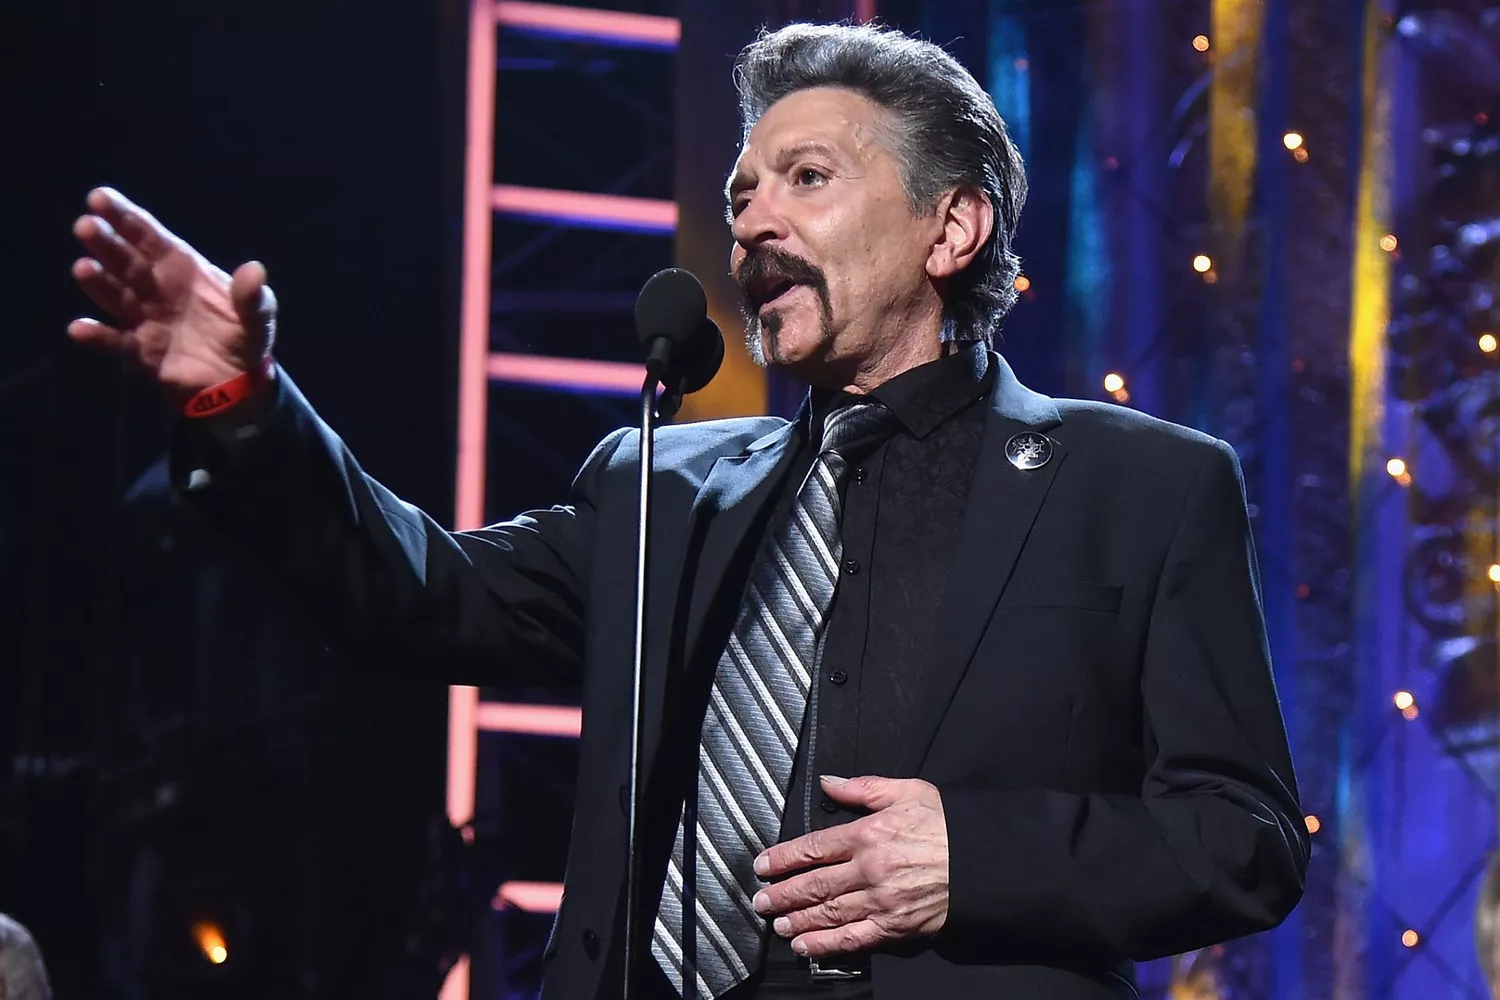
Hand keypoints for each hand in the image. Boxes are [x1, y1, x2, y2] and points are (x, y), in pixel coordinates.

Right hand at [68, 187, 276, 399]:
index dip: (125, 217)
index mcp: (181, 268)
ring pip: (114, 295)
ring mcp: (144, 318)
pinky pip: (115, 341)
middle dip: (106, 243)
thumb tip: (255, 271)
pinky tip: (79, 329)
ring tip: (84, 268)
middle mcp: (155, 288)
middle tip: (86, 226)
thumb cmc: (244, 334)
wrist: (240, 380)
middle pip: (125, 261)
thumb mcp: (258, 316)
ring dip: (97, 282)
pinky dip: (97, 336)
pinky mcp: (140, 351)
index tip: (100, 197)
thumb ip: (253, 297)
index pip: (149, 237)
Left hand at [751, 774, 948, 957]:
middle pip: (814, 884)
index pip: (814, 847)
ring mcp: (880, 901)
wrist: (985, 860)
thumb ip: (862, 787)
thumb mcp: (908, 790)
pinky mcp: (895, 927)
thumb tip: (827, 782)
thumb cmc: (948, 824)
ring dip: (798, 919)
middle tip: (760, 901)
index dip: (783, 858)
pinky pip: (853, 938)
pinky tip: (805, 946)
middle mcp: (869, 869)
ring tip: (777, 924)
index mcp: (868, 833)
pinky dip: (825, 945)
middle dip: (783, 893)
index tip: (762, 866)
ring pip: (828, 913)